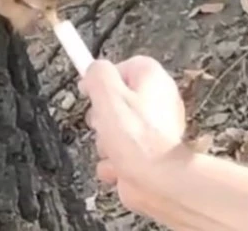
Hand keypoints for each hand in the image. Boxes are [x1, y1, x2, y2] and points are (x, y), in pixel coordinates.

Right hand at [79, 56, 185, 211]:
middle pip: (114, 99)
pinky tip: (118, 165)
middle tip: (102, 121)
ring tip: (112, 148)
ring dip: (105, 141)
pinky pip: (121, 152)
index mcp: (151, 78)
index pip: (121, 66)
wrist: (160, 181)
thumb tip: (94, 69)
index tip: (87, 88)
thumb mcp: (107, 93)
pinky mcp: (149, 153)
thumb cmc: (138, 138)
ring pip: (115, 128)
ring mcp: (154, 129)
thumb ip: (97, 74)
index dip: (101, 77)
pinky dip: (114, 161)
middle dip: (101, 115)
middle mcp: (157, 100)